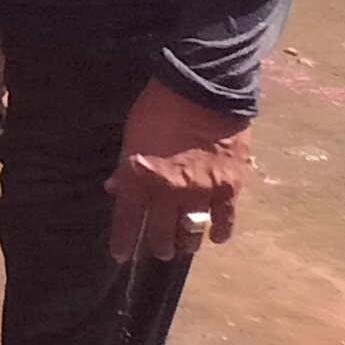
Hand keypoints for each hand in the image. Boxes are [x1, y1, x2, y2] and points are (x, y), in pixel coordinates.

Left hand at [106, 80, 251, 261]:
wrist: (202, 88)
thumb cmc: (159, 106)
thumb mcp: (131, 135)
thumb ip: (124, 167)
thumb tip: (115, 189)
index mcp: (139, 178)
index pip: (127, 219)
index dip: (123, 240)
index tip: (120, 256)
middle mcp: (168, 192)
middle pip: (161, 231)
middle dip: (157, 245)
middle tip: (158, 250)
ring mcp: (201, 192)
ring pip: (191, 230)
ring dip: (186, 242)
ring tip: (183, 247)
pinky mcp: (229, 187)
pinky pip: (225, 219)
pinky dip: (219, 231)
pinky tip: (215, 238)